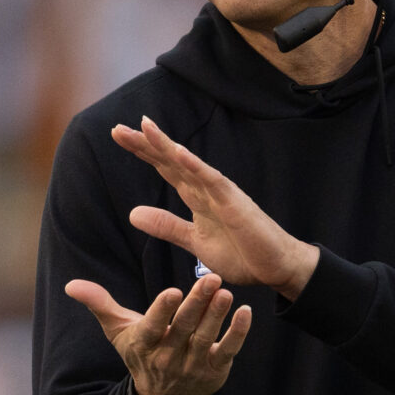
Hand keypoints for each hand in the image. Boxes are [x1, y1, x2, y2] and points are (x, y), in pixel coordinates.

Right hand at [64, 270, 250, 394]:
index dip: (162, 311)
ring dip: (217, 315)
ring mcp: (193, 365)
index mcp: (144, 345)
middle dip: (197, 303)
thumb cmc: (141, 353)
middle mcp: (168, 356)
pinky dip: (238, 333)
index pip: (153, 327)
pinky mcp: (216, 369)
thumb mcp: (118, 331)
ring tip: (226, 291)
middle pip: (183, 328)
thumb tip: (70, 285)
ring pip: (206, 338)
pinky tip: (246, 313)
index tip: (172, 290)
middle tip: (211, 278)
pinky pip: (228, 350)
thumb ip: (99, 304)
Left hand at [111, 116, 320, 297]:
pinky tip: (179, 152)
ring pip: (189, 164)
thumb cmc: (242, 252)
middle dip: (145, 144)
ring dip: (167, 145)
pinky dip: (196, 166)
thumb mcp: (195, 241)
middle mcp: (206, 188)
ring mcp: (221, 193)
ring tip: (145, 127)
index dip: (143, 151)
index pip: (165, 167)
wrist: (277, 267)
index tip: (118, 134)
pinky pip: (213, 182)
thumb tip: (132, 214)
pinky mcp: (235, 204)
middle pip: (171, 160)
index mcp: (197, 196)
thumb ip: (167, 226)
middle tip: (117, 128)